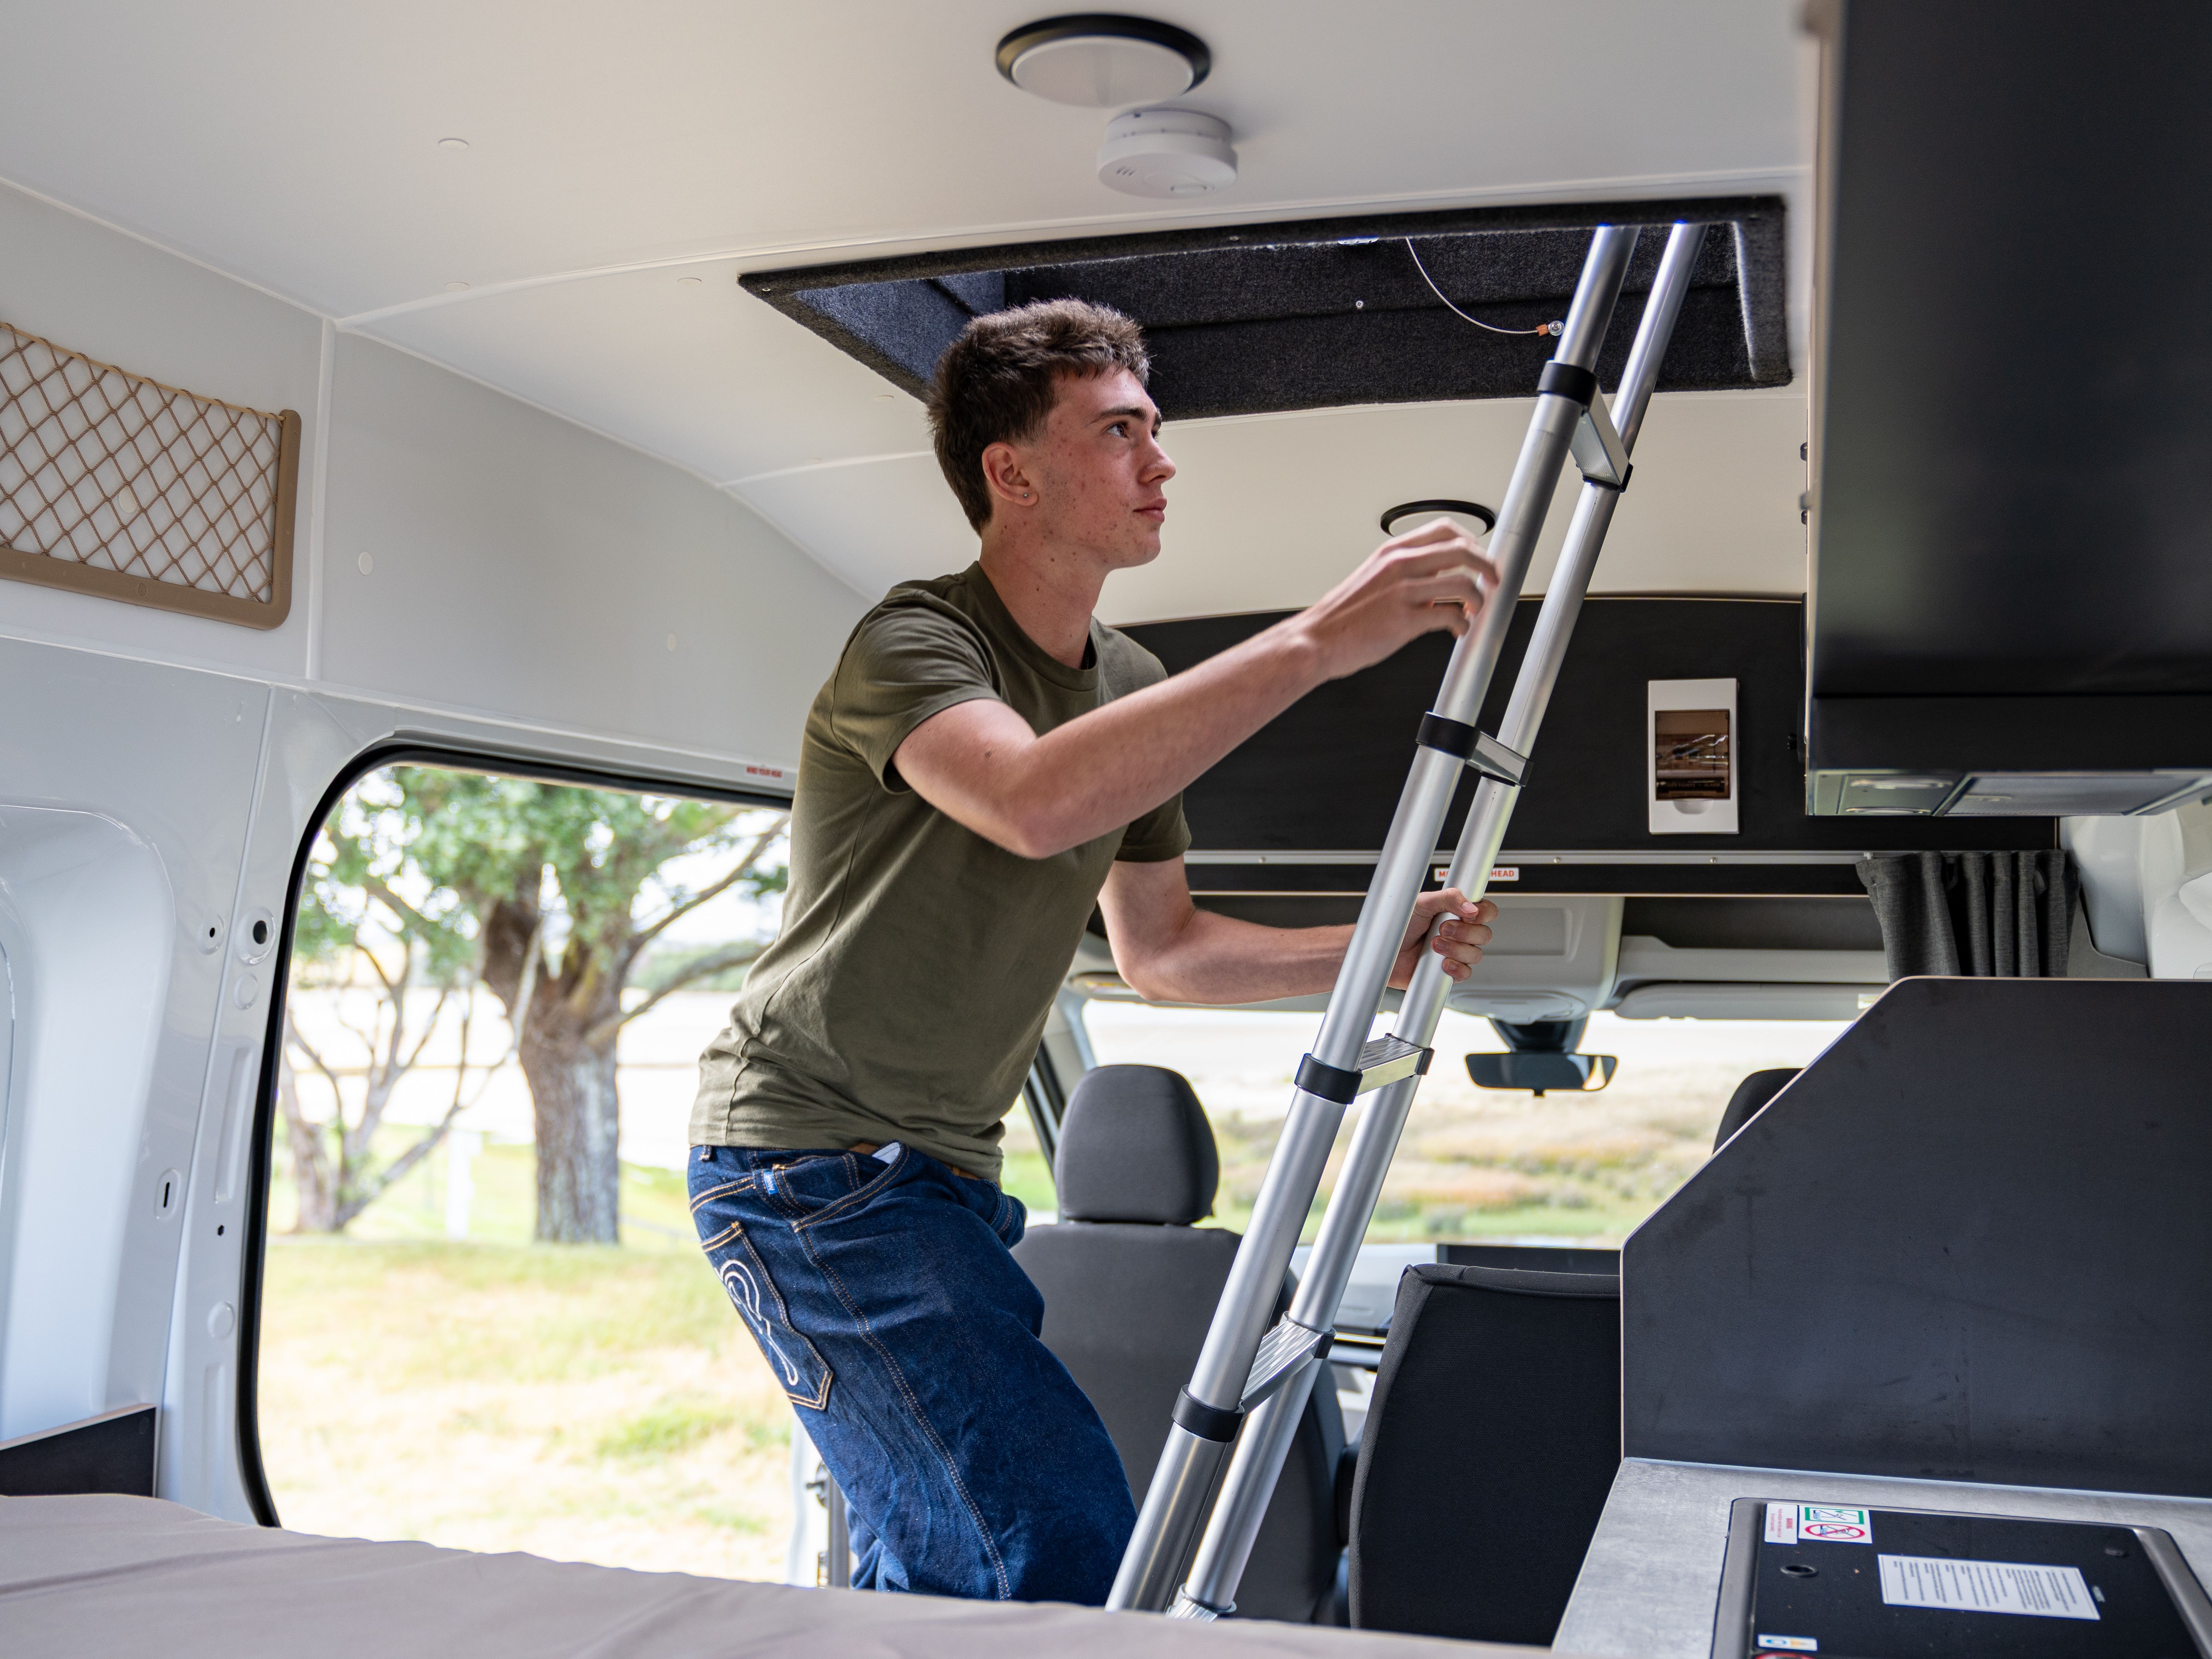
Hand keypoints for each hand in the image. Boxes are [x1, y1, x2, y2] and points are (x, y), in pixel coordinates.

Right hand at [1286, 517, 1499, 682]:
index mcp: (1392, 552)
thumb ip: (1404, 573)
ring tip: (1474, 610)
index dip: (1471, 542)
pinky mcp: (1406, 620)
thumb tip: (1436, 580)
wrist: (1317, 640)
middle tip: (1493, 581)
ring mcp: (1404, 592)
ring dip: (1479, 598)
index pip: (1445, 529)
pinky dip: (1463, 624)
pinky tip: (1458, 630)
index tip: (1479, 557)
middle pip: (1463, 550)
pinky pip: (1451, 615)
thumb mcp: (1372, 578)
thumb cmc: (1343, 615)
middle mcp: (1400, 565)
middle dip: (1488, 566)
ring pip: (1464, 582)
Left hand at [1389, 889, 1496, 987]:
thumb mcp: (1422, 903)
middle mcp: (1460, 934)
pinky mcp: (1449, 972)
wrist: (1382, 951)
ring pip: (1475, 955)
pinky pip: (1465, 973)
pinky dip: (1455, 968)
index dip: (1483, 913)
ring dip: (1456, 949)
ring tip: (1434, 944)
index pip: (1486, 911)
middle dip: (1465, 932)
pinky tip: (1441, 962)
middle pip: (1484, 934)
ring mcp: (1456, 953)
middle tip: (1442, 928)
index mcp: (1457, 913)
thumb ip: (1448, 898)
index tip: (1469, 914)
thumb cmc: (1399, 926)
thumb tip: (1471, 907)